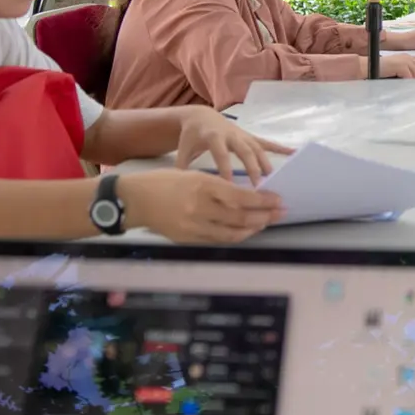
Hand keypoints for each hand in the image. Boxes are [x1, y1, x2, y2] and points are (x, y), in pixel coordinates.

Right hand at [119, 169, 283, 243]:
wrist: (134, 200)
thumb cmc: (164, 182)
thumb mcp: (193, 175)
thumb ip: (218, 186)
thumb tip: (246, 196)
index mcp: (202, 186)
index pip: (241, 197)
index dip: (263, 201)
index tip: (277, 199)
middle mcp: (199, 207)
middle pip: (240, 216)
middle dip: (265, 215)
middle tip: (281, 213)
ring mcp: (193, 226)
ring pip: (232, 232)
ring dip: (253, 228)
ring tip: (266, 223)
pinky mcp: (187, 239)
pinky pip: (218, 240)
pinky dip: (235, 236)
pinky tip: (245, 231)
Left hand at [174, 107, 289, 184]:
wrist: (201, 117)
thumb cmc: (191, 137)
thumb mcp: (184, 150)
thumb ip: (182, 168)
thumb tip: (182, 190)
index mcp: (213, 137)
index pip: (221, 153)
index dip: (226, 168)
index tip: (231, 184)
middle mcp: (231, 134)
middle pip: (244, 150)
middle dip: (252, 167)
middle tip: (258, 185)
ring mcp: (243, 135)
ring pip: (257, 148)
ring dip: (265, 162)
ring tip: (272, 179)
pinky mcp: (250, 137)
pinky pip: (267, 143)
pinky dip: (280, 148)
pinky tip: (294, 153)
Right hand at [356, 53, 414, 78]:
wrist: (369, 66)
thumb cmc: (382, 69)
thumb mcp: (397, 68)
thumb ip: (407, 70)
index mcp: (407, 56)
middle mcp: (407, 57)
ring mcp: (404, 61)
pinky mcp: (400, 66)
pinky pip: (410, 76)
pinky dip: (410, 82)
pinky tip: (409, 86)